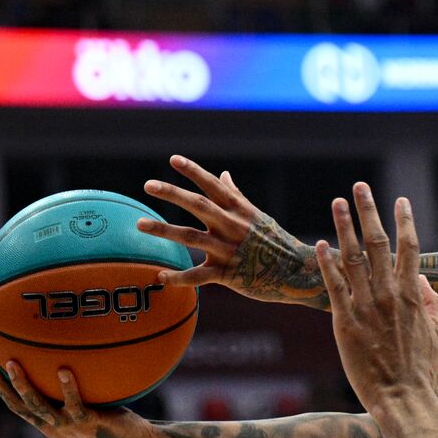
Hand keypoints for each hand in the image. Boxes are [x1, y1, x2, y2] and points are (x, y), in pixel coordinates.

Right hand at [0, 360, 160, 437]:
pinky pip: (74, 404)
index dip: (0, 387)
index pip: (16, 405)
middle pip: (20, 405)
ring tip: (14, 363)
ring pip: (39, 405)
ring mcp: (70, 427)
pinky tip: (64, 369)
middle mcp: (54, 428)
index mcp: (49, 424)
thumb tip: (67, 355)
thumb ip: (74, 390)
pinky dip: (68, 387)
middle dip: (2, 384)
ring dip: (24, 385)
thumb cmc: (112, 419)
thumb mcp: (87, 404)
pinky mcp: (88, 424)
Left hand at [137, 155, 329, 307]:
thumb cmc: (276, 243)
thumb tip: (223, 174)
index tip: (173, 160)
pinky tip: (160, 276)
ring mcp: (229, 250)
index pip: (213, 186)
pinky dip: (178, 277)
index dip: (194, 171)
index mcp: (239, 211)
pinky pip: (198, 276)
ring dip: (163, 229)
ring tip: (139, 224)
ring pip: (191, 237)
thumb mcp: (258, 216)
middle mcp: (232, 226)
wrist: (297, 273)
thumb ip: (236, 196)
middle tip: (148, 185)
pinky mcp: (228, 274)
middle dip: (172, 193)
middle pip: (198, 205)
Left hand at [315, 186, 437, 415]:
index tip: (399, 200)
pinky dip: (326, 263)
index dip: (404, 221)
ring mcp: (365, 306)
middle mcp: (388, 294)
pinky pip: (334, 286)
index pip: (409, 248)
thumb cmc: (422, 369)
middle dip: (369, 212)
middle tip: (360, 187)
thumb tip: (424, 280)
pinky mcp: (344, 322)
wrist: (403, 398)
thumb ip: (433, 303)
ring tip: (337, 202)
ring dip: (344, 227)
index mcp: (413, 294)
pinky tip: (321, 244)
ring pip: (352, 258)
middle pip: (378, 243)